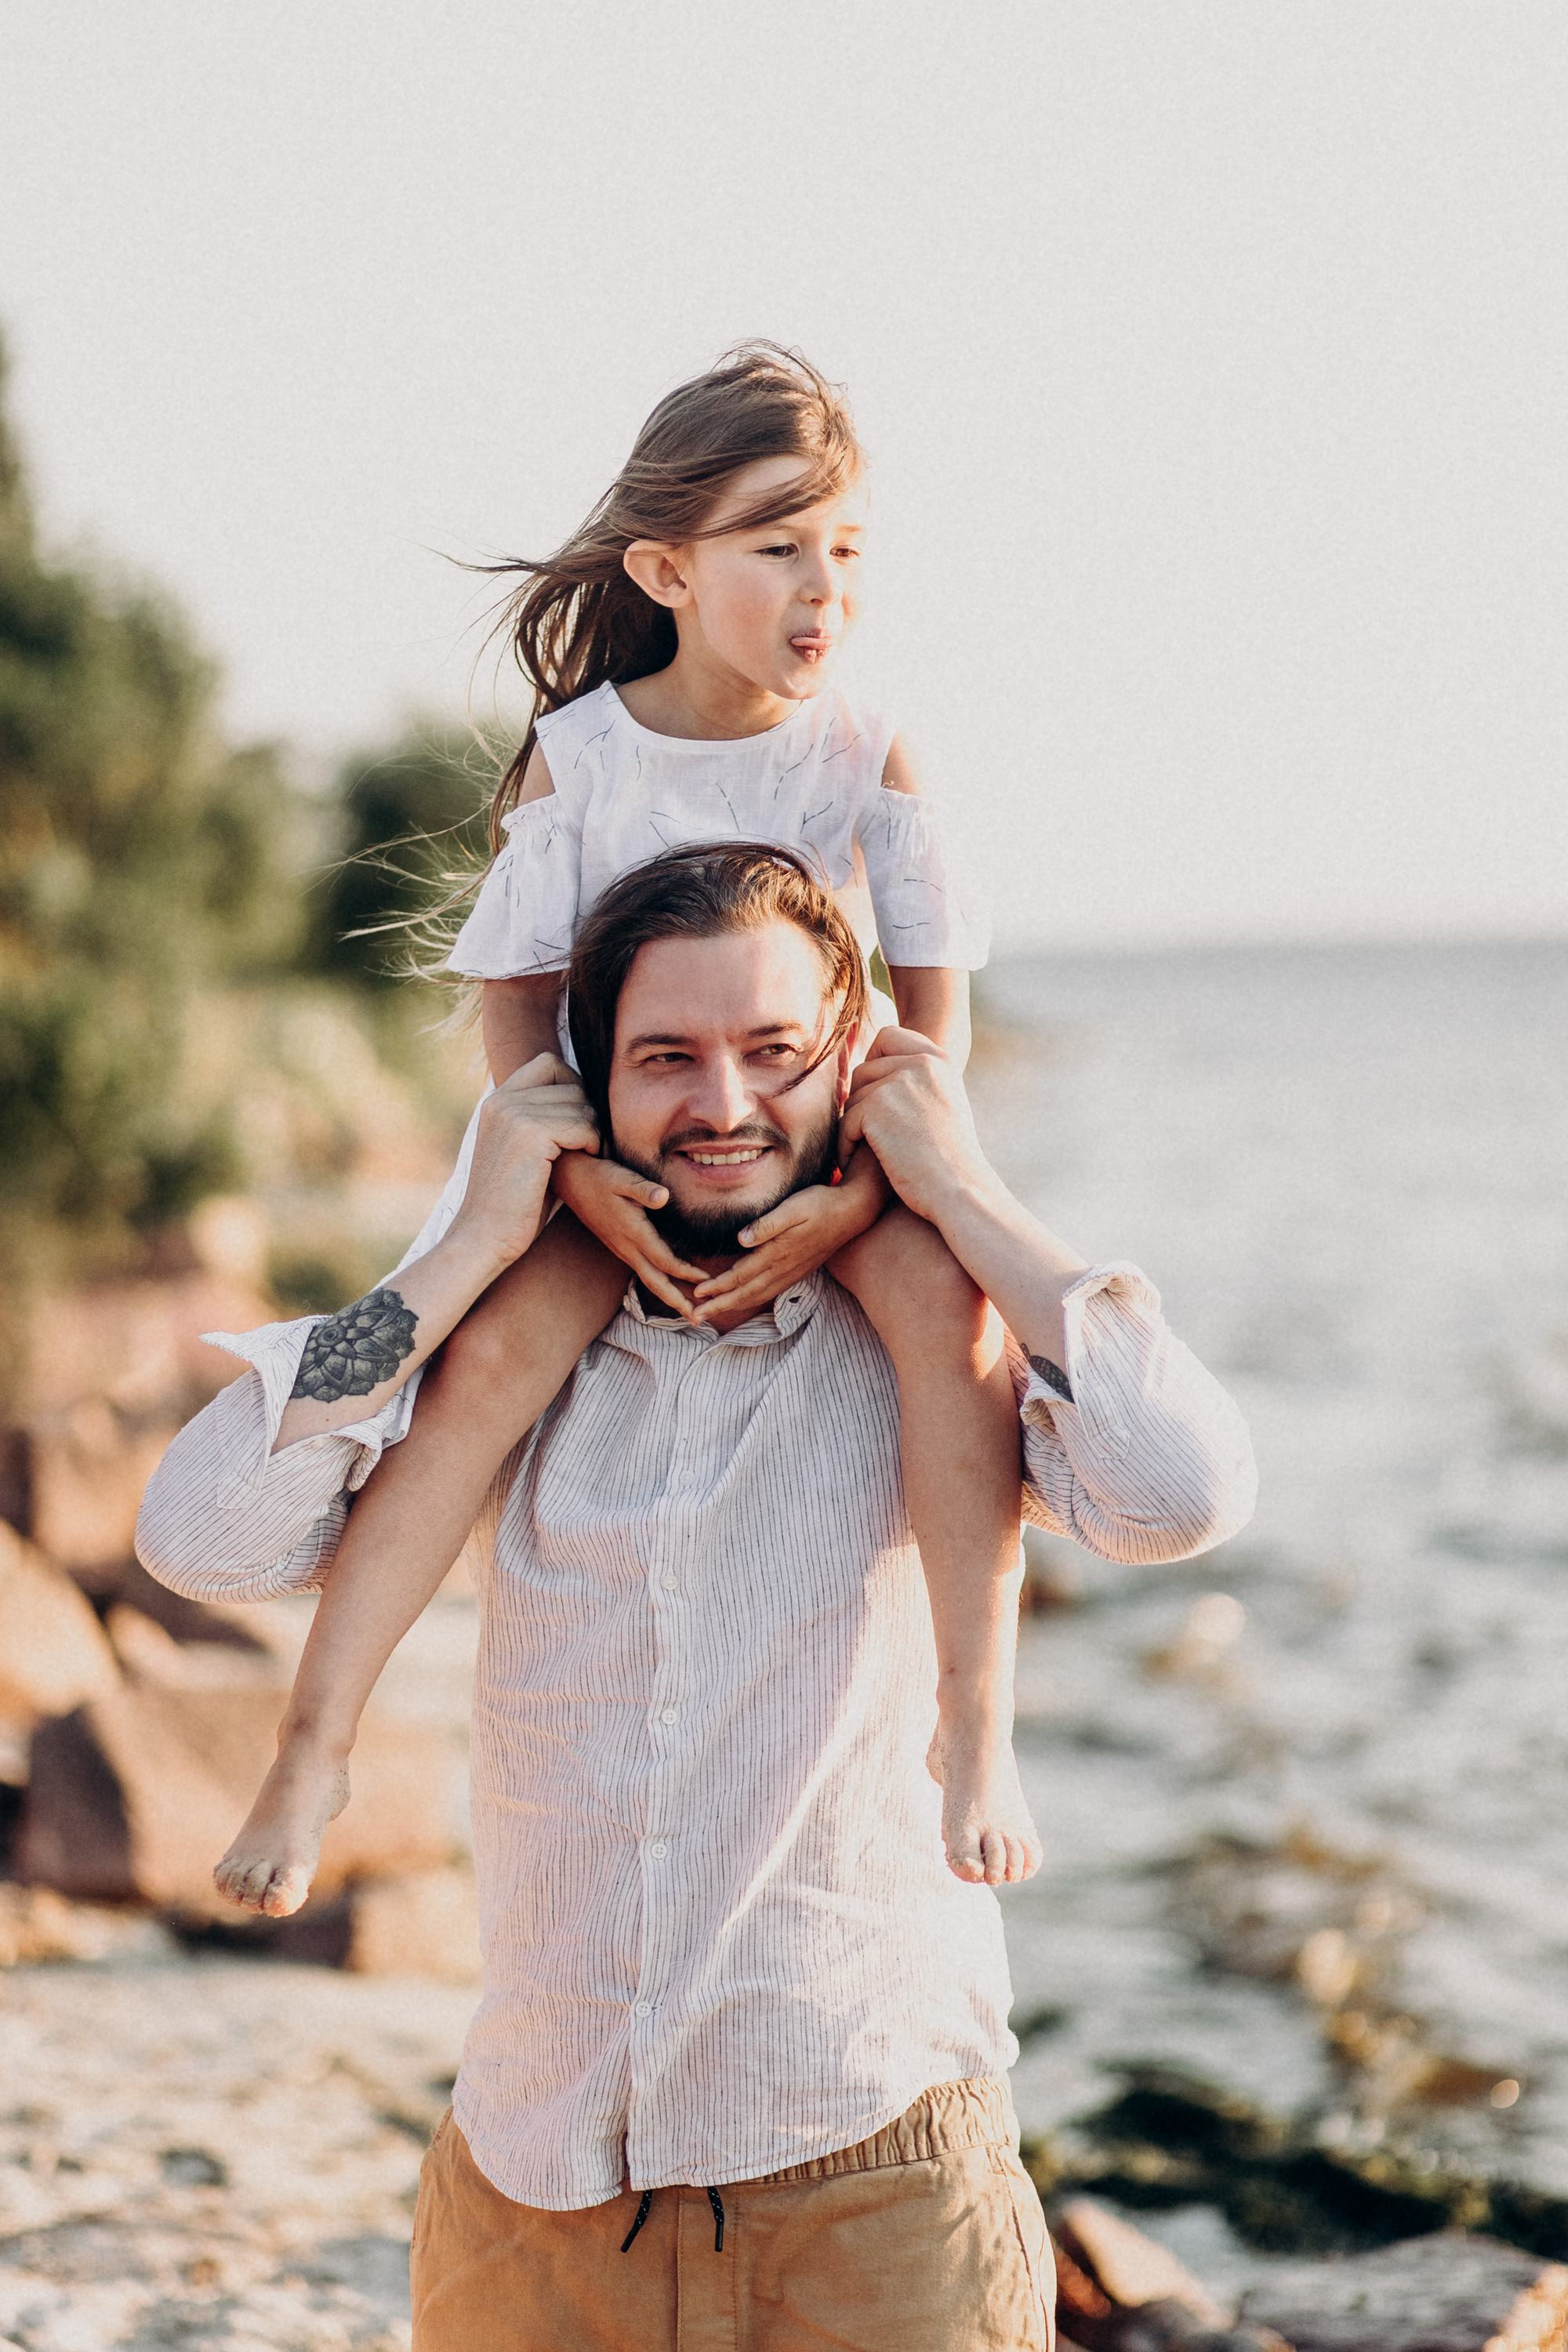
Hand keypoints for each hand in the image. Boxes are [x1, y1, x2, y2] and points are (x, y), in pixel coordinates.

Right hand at [448, 1055, 600, 1272]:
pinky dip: (592, 1144)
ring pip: (580, 1103)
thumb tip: (582, 1093)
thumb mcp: (523, 1151)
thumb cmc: (513, 1202)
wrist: (485, 1236)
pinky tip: (586, 1162)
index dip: (573, 1086)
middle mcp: (502, 1099)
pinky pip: (582, 1125)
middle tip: (590, 1145)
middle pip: (569, 1082)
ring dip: (593, 1130)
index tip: (579, 1122)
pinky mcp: (529, 1133)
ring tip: (588, 1156)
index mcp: (497, 1100)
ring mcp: (513, 1113)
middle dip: (588, 1112)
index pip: (548, 1063)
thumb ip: (542, 1118)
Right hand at [551, 1149, 707, 1326]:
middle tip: (698, 1320)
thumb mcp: (622, 1178)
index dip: (686, 1272)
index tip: (706, 1281)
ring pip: (649, 1280)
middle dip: (677, 1302)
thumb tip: (663, 1197)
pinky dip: (660, 1283)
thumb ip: (643, 1189)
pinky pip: (643, 1271)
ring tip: (688, 1312)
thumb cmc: (600, 1177)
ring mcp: (622, 1249)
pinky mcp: (620, 1246)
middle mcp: (627, 1247)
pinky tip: (670, 1286)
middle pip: (655, 1282)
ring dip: (669, 1297)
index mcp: (633, 1232)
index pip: (664, 1260)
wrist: (571, 1181)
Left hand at [690, 1152, 887, 1320]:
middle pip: (745, 1293)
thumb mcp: (793, 1207)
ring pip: (757, 1295)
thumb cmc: (820, 1204)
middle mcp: (783, 1267)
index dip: (717, 1287)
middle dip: (719, 1306)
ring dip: (733, 1306)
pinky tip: (743, 1300)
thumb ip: (767, 1224)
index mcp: (777, 1253)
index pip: (740, 1275)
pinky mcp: (798, 1270)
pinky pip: (769, 1291)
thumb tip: (741, 1239)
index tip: (696, 1294)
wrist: (853, 1212)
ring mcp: (791, 1272)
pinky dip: (751, 1300)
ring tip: (712, 1313)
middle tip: (695, 1317)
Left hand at [836, 1027, 994, 1225]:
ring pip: (853, 1097)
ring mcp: (899, 1081)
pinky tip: (859, 1165)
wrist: (960, 1191)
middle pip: (864, 1070)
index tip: (877, 1100)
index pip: (888, 1036)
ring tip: (871, 1154)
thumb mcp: (943, 1106)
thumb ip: (916, 1082)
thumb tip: (871, 1069)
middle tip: (872, 1136)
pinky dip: (847, 1147)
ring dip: (854, 1128)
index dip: (874, 1064)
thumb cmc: (949, 1162)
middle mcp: (921, 1062)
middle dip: (862, 1104)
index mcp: (939, 1059)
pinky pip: (845, 1122)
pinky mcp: (877, 1106)